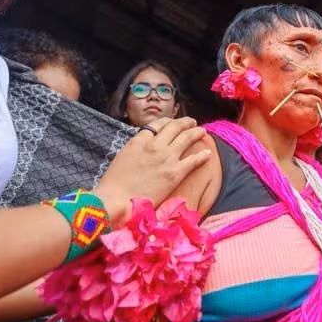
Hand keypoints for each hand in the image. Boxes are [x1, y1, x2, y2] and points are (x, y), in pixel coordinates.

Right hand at [94, 117, 210, 227]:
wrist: (116, 199)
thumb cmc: (113, 183)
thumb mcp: (122, 157)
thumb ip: (135, 148)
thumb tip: (143, 147)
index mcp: (139, 140)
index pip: (158, 124)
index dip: (168, 122)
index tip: (173, 123)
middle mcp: (154, 145)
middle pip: (174, 127)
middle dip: (185, 123)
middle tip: (191, 122)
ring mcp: (166, 158)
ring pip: (186, 138)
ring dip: (196, 132)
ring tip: (201, 131)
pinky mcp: (175, 173)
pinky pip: (193, 160)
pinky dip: (202, 155)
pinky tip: (207, 153)